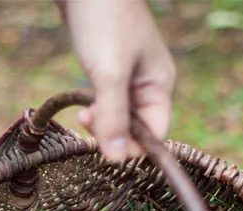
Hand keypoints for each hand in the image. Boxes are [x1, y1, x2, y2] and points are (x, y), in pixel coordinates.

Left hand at [58, 0, 175, 161]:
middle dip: (113, 132)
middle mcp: (149, 83)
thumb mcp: (109, 73)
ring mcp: (130, 76)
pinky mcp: (111, 68)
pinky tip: (83, 104)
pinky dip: (96, 107)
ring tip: (83, 113)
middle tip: (87, 121)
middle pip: (137, 128)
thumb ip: (114, 116)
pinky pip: (108, 101)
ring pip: (120, 115)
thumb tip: (118, 158)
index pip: (156, 134)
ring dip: (102, 121)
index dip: (133, 147)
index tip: (105, 146)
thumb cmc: (104, 20)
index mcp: (160, 85)